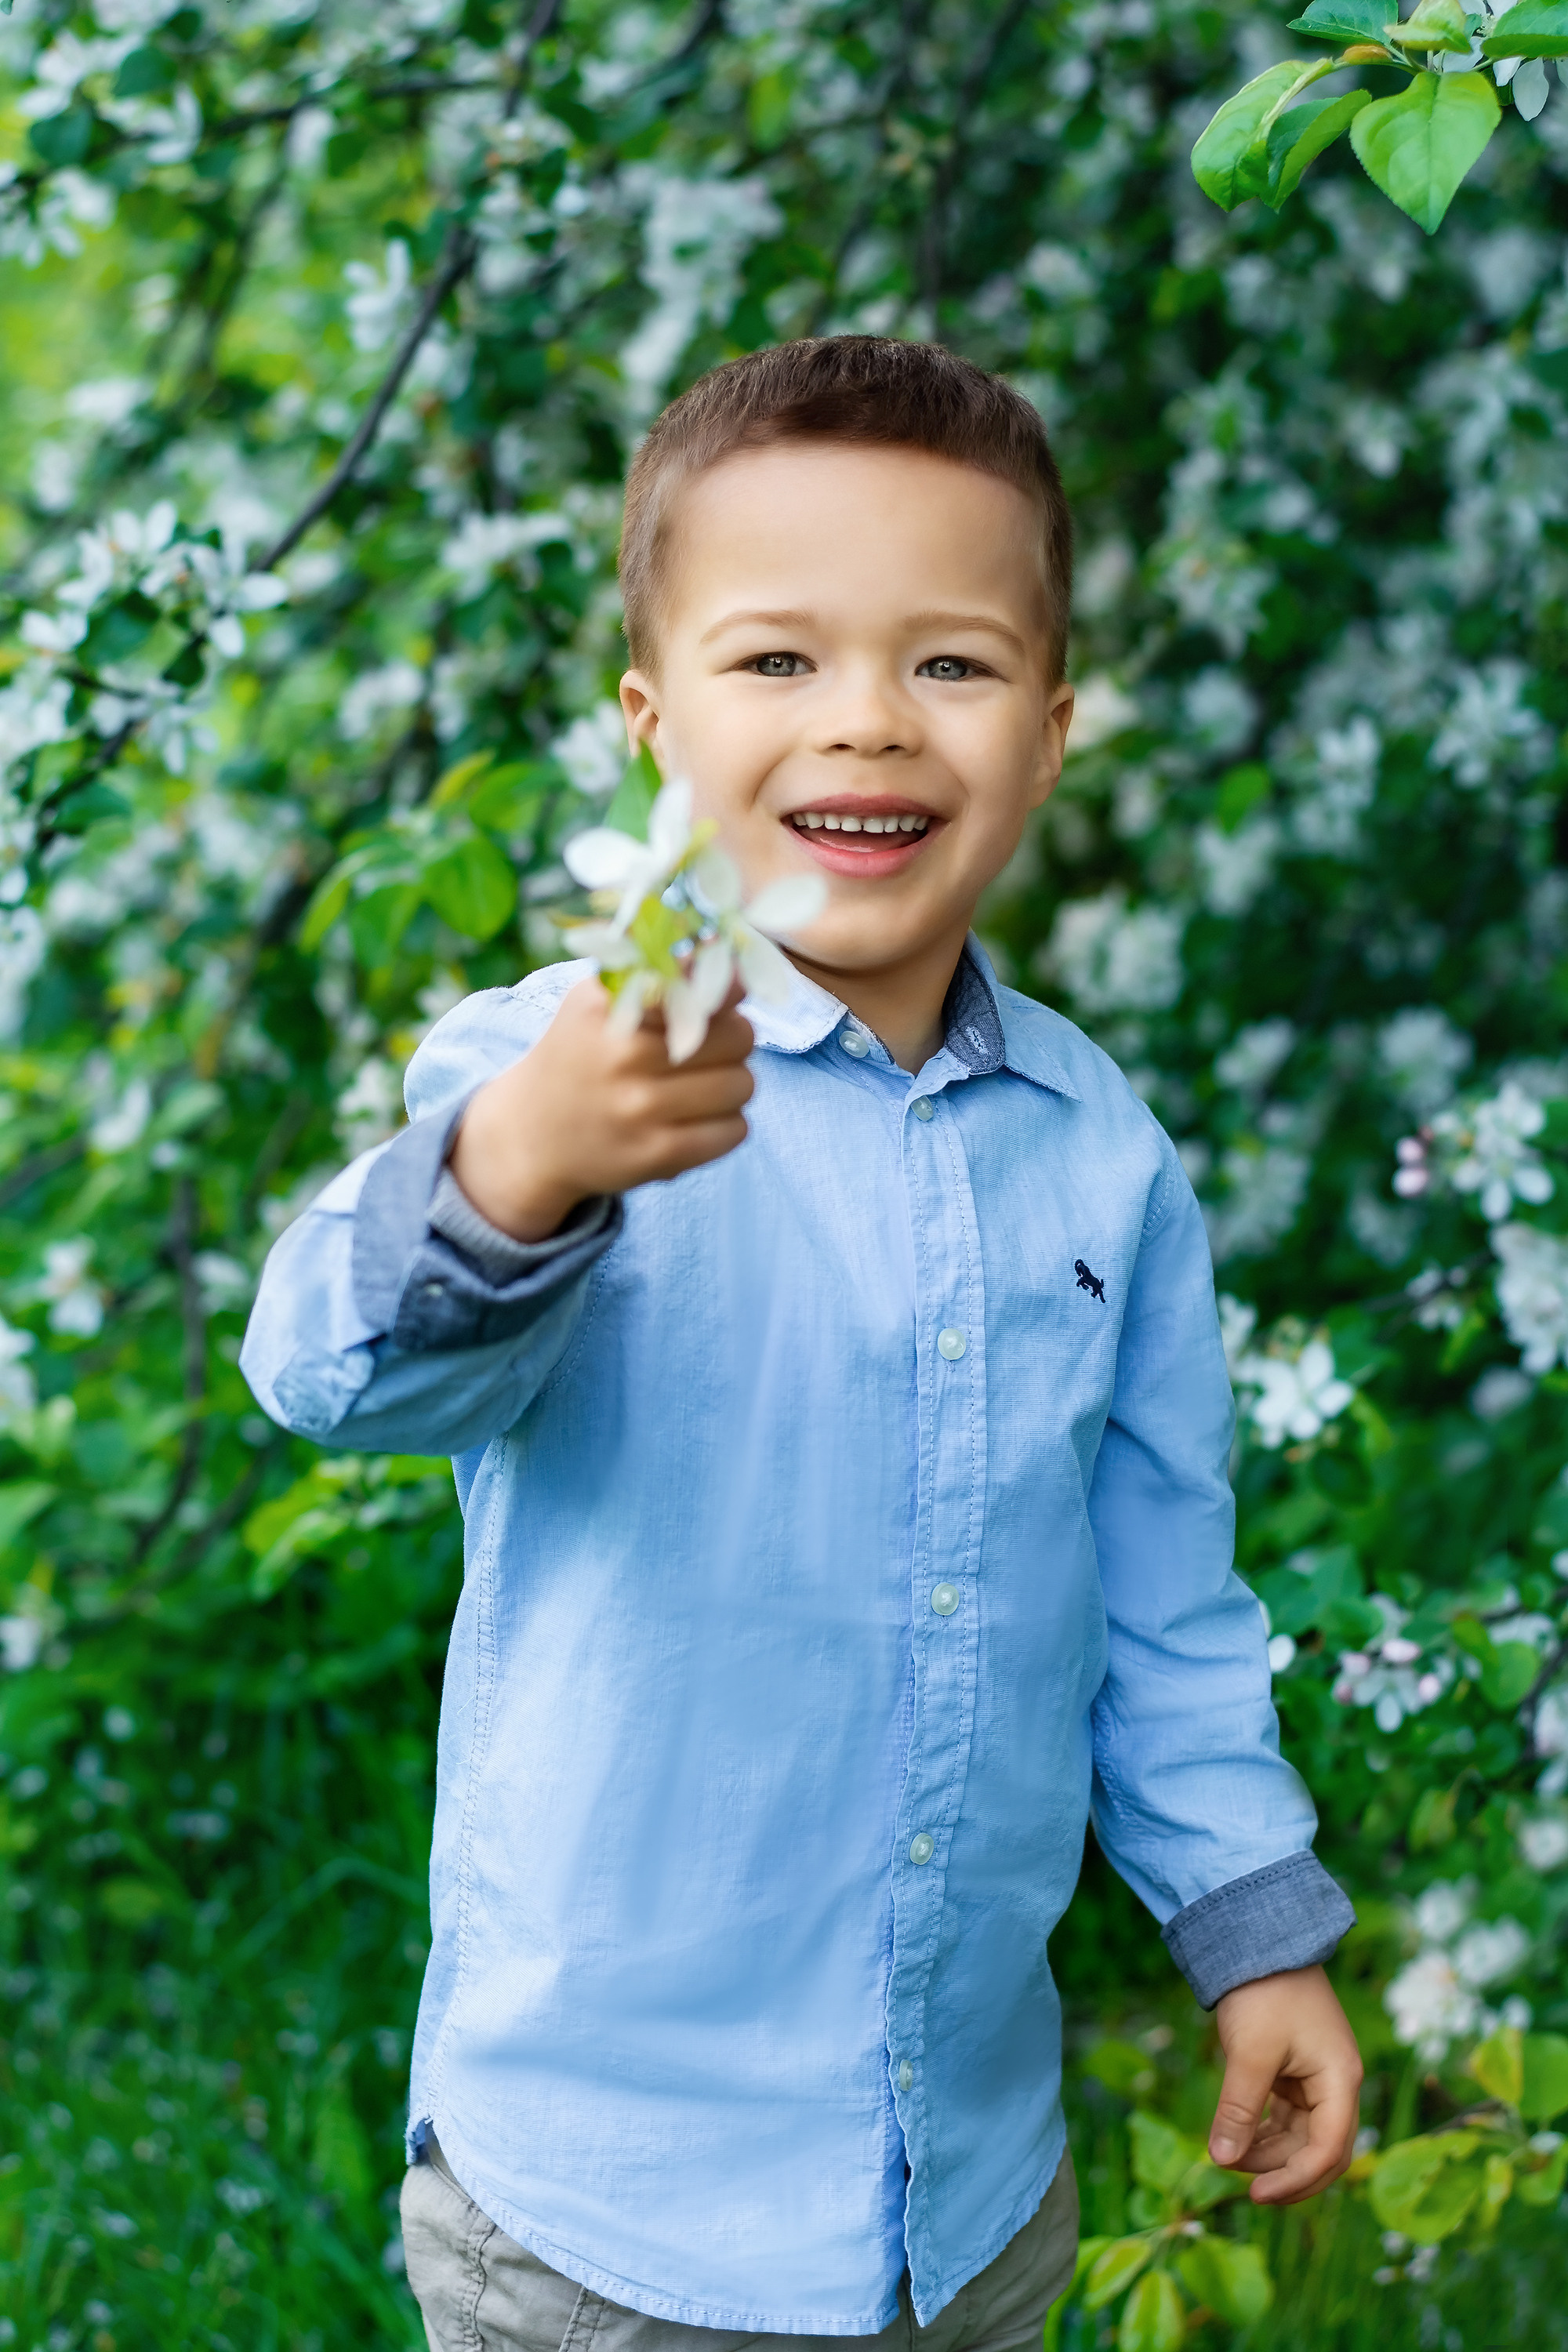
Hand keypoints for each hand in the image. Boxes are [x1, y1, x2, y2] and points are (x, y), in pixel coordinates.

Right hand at [447, 974, 754, 1240]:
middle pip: (739, 1036)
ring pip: (742, 1085)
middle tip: (706, 1049)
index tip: (730, 993)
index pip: (699, 986)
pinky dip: (726, 1124)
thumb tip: (738, 970)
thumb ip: (663, 974)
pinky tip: (695, 1119)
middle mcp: (624, 1057)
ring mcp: (640, 1110)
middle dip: (732, 1041)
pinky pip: (734, 1131)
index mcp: (612, 1008)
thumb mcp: (599, 1001)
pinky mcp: (656, 1156)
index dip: (726, 989)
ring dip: (732, 1084)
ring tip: (698, 1086)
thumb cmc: (582, 1054)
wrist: (533, 1134)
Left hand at [1208, 1965, 1362, 2204]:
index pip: (1328, 2150)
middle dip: (1287, 2174)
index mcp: (1339, 2081)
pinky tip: (1237, 2139)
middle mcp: (1336, 2084)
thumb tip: (1220, 2161)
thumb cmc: (1263, 1992)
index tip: (1256, 2194)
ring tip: (1229, 2156)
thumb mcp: (1250, 2054)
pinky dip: (1265, 2132)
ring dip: (1270, 2153)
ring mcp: (1317, 2078)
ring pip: (1302, 2137)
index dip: (1295, 2180)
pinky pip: (1288, 2118)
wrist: (1258, 1939)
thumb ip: (1239, 2110)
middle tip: (1248, 2190)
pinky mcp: (1296, 2072)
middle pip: (1322, 2151)